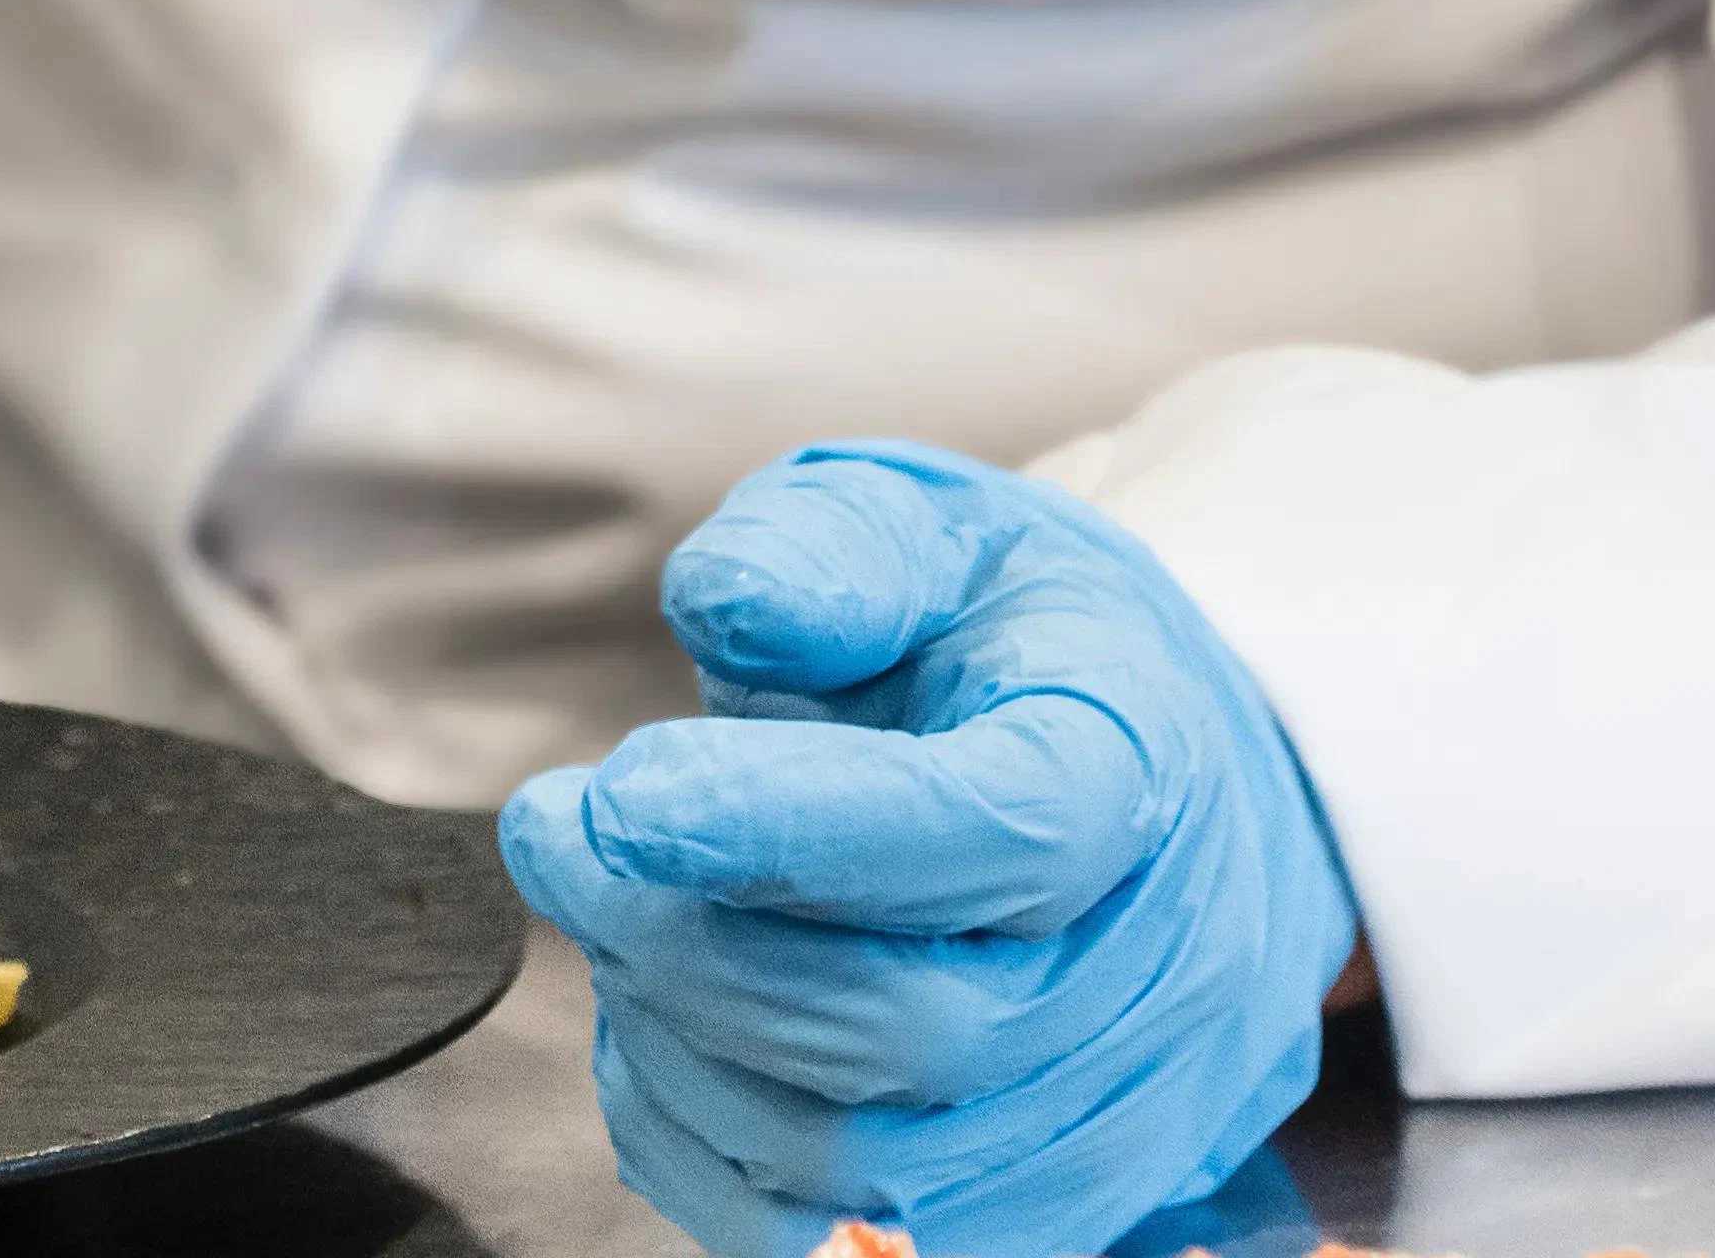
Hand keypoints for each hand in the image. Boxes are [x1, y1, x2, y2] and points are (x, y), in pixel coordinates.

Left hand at [497, 443, 1354, 1257]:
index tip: (621, 794)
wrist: (1151, 780)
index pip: (995, 830)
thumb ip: (828, 553)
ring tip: (606, 905)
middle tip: (561, 830)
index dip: (793, 830)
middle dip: (692, 939)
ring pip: (868, 1166)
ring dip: (682, 1044)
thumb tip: (730, 610)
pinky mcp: (1028, 1214)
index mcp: (1134, 770)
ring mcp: (1106, 1124)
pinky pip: (838, 1245)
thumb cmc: (1011, 650)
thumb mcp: (929, 528)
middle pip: (918, 1030)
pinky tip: (652, 1011)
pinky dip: (703, 1141)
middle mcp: (1153, 977)